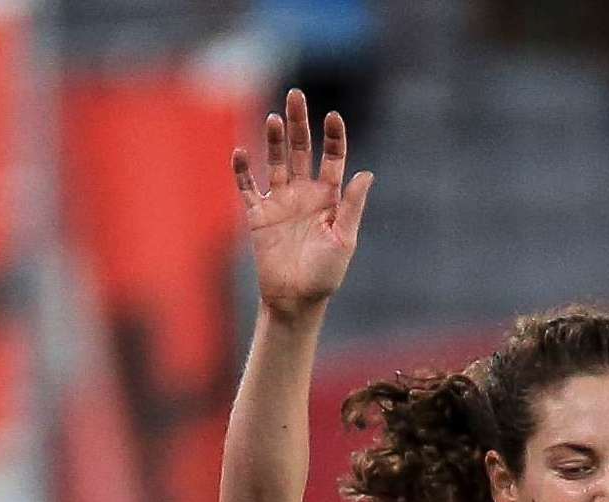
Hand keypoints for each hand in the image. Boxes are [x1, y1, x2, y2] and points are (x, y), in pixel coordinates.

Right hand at [233, 89, 373, 316]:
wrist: (296, 299)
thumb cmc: (325, 274)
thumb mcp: (344, 239)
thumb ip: (351, 206)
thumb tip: (366, 174)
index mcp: (329, 198)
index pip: (332, 159)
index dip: (333, 138)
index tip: (333, 116)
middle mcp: (304, 194)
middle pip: (300, 150)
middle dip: (299, 124)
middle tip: (296, 95)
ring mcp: (280, 201)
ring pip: (275, 161)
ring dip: (273, 140)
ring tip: (275, 119)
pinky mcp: (258, 214)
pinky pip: (248, 187)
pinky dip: (243, 170)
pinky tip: (242, 152)